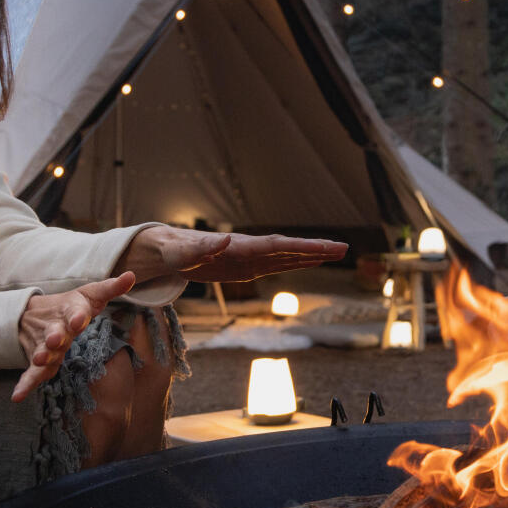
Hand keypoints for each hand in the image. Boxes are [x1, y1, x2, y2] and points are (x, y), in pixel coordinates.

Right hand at [13, 273, 136, 401]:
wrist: (33, 314)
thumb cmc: (73, 306)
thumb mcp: (90, 294)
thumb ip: (111, 288)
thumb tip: (131, 276)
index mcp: (70, 310)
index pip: (75, 311)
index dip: (78, 316)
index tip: (81, 320)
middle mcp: (55, 327)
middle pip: (54, 331)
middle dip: (55, 336)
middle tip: (55, 340)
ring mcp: (44, 344)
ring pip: (42, 351)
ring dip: (40, 355)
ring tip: (39, 360)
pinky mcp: (38, 361)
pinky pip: (30, 373)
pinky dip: (24, 384)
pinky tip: (17, 397)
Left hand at [120, 225, 347, 284]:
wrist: (162, 249)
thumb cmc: (170, 251)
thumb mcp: (180, 253)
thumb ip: (201, 248)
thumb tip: (224, 240)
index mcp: (238, 247)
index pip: (277, 246)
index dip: (302, 247)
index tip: (325, 247)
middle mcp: (247, 250)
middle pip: (288, 249)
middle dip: (316, 249)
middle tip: (345, 248)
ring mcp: (248, 258)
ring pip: (285, 257)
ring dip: (310, 256)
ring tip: (337, 253)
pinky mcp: (243, 267)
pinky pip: (275, 265)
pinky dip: (295, 263)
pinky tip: (310, 263)